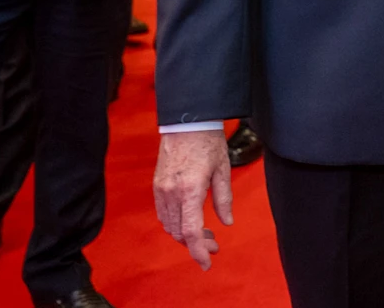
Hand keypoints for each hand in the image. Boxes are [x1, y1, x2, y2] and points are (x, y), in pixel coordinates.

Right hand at [153, 128, 231, 269]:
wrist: (187, 122)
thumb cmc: (209, 143)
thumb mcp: (223, 170)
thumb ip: (224, 199)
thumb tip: (226, 223)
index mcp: (190, 190)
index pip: (190, 231)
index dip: (198, 250)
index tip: (207, 262)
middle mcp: (171, 193)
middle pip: (179, 232)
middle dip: (196, 244)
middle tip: (214, 245)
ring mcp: (161, 190)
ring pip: (170, 225)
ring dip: (185, 235)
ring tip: (206, 233)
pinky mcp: (157, 185)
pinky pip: (163, 214)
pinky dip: (175, 224)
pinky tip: (190, 221)